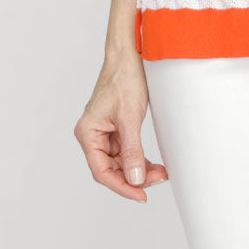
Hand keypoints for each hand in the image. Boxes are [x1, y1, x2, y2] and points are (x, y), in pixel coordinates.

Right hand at [74, 52, 168, 201]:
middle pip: (111, 168)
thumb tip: (135, 179)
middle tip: (158, 180)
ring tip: (161, 173)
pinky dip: (139, 157)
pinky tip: (154, 164)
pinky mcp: (116, 127)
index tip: (140, 194)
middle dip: (135, 177)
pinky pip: (126, 150)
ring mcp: (104, 132)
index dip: (121, 186)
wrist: (129, 54)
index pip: (102, 171)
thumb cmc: (124, 78)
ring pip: (121, 161)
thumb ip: (132, 150)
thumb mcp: (130, 117)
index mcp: (88, 133)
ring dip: (139, 168)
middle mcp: (92, 135)